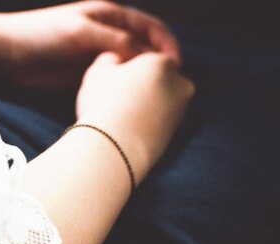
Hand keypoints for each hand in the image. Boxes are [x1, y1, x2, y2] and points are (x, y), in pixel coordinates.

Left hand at [0, 1, 180, 87]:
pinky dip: (123, 89)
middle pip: (144, 48)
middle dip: (158, 66)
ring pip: (129, 67)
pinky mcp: (87, 73)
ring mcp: (98, 54)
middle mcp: (108, 33)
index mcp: (111, 15)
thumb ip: (115, 42)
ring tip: (153, 99)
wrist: (9, 52)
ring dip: (141, 80)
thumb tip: (146, 57)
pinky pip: (113, 81)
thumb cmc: (43, 34)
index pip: (150, 27)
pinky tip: (129, 103)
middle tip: (168, 88)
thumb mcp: (83, 33)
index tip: (176, 67)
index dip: (167, 45)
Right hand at [76, 52, 194, 180]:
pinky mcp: (176, 135)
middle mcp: (180, 84)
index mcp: (162, 62)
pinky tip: (128, 132)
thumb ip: (110, 59)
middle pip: (158, 81)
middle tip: (116, 101)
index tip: (111, 84)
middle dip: (143, 88)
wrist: (114, 149)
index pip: (146, 61)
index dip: (127, 71)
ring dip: (146, 107)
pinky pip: (159, 123)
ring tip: (120, 119)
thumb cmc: (103, 105)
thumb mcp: (98, 71)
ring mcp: (181, 111)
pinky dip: (148, 125)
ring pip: (161, 103)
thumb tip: (117, 61)